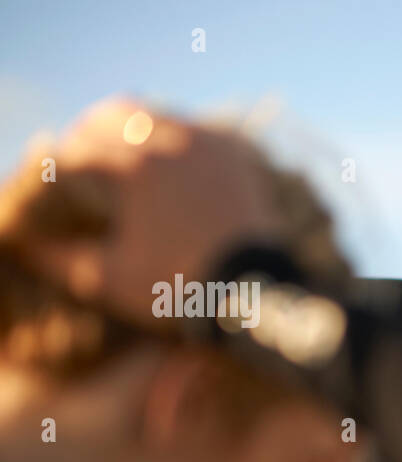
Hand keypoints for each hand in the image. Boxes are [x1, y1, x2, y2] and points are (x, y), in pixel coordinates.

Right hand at [0, 96, 284, 325]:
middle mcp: (173, 140)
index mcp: (136, 165)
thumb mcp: (110, 278)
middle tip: (86, 158)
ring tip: (124, 155)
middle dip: (92, 133)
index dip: (62, 165)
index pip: (80, 149)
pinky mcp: (236, 153)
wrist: (257, 293)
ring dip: (133, 128)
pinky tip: (167, 160)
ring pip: (157, 113)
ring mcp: (209, 142)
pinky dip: (174, 136)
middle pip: (115, 114)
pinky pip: (196, 128)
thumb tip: (28, 243)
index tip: (60, 184)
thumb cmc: (179, 288)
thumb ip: (61, 257)